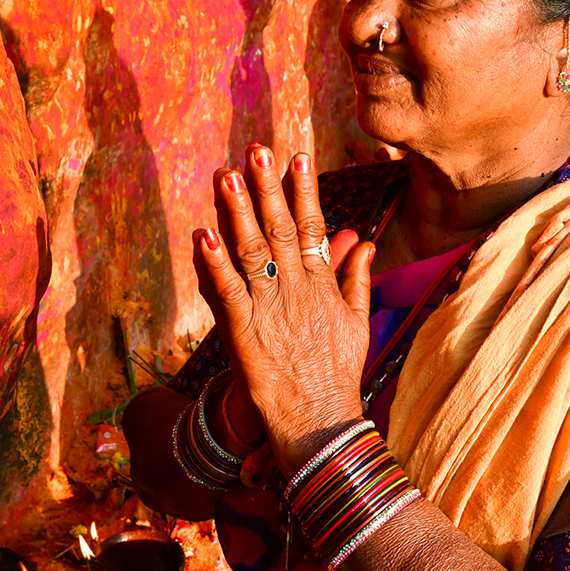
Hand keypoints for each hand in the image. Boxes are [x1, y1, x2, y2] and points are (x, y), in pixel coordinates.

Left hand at [192, 146, 373, 474]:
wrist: (320, 420)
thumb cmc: (336, 372)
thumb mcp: (356, 320)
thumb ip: (356, 277)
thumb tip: (367, 238)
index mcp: (320, 282)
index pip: (311, 225)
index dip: (303, 190)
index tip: (296, 157)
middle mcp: (295, 287)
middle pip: (279, 227)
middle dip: (267, 186)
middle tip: (256, 150)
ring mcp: (269, 307)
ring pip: (251, 250)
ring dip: (238, 211)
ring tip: (226, 177)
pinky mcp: (244, 331)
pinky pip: (226, 291)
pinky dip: (213, 263)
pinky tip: (202, 235)